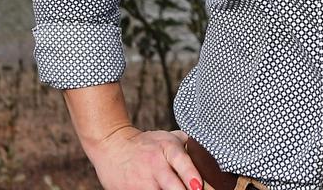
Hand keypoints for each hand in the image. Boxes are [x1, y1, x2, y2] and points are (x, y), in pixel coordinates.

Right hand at [87, 125, 202, 189]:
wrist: (112, 145)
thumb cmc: (146, 144)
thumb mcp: (167, 137)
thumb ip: (188, 146)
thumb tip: (210, 157)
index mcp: (167, 148)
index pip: (181, 161)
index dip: (190, 175)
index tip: (198, 186)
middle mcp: (155, 165)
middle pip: (172, 186)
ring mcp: (142, 182)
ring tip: (171, 189)